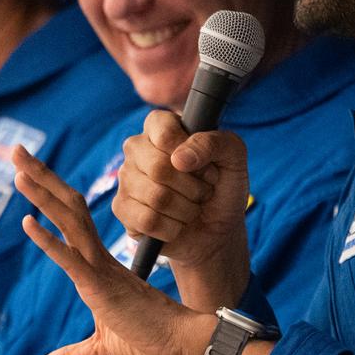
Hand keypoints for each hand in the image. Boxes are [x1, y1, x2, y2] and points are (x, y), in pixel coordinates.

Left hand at [12, 146, 213, 354]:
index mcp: (97, 265)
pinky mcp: (102, 287)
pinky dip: (48, 242)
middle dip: (40, 178)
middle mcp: (98, 258)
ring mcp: (100, 269)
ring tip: (18, 170)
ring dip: (41, 195)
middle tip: (17, 150)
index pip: (70, 219)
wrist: (182, 346)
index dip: (48, 194)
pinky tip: (27, 224)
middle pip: (67, 206)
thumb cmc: (150, 341)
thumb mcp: (101, 350)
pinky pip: (71, 260)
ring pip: (69, 221)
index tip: (27, 171)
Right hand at [113, 111, 251, 308]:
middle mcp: (137, 148)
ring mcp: (126, 177)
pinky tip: (177, 224)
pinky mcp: (122, 208)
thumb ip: (215, 143)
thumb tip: (179, 158)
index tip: (207, 166)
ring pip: (156, 197)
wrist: (216, 229)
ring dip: (186, 210)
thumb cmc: (222, 187)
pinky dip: (173, 228)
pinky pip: (147, 220)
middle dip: (193, 187)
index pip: (164, 131)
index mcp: (160, 125)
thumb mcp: (233, 157)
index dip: (191, 153)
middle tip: (203, 191)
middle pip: (159, 167)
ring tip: (192, 207)